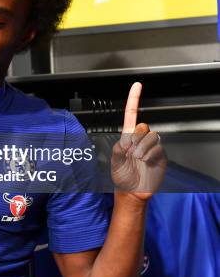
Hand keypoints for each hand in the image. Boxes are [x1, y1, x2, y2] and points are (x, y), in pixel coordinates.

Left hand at [111, 83, 166, 200]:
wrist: (131, 190)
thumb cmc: (121, 174)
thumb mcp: (115, 156)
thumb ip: (121, 143)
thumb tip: (132, 136)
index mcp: (128, 136)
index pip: (131, 114)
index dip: (134, 99)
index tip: (137, 85)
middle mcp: (141, 139)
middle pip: (143, 126)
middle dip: (136, 139)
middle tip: (131, 153)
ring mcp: (152, 147)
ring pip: (151, 136)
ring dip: (142, 148)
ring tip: (137, 159)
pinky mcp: (161, 156)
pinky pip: (157, 149)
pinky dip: (149, 155)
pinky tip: (146, 163)